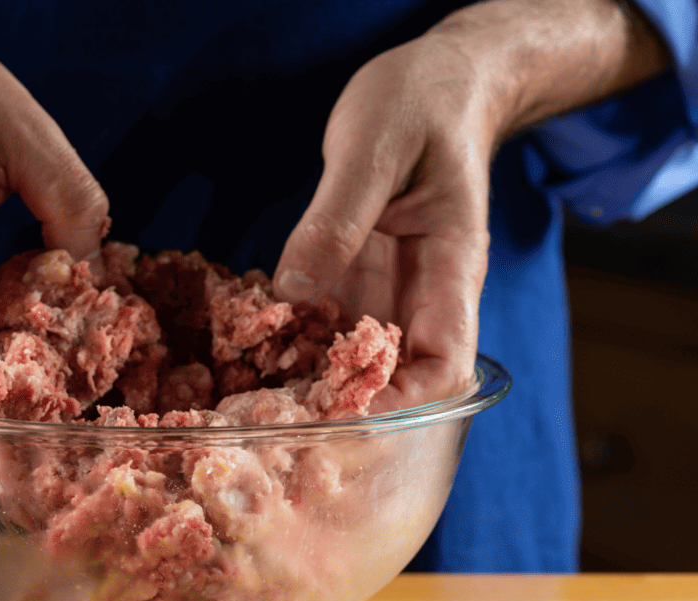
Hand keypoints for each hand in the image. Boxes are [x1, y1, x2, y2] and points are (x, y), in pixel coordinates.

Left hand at [274, 36, 491, 412]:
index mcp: (450, 271)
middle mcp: (420, 295)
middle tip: (274, 422)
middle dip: (343, 408)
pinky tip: (247, 347)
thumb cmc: (421, 105)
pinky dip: (289, 340)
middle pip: (395, 380)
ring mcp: (385, 289)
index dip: (401, 405)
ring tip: (249, 401)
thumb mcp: (373, 149)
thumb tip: (294, 293)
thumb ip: (334, 221)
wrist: (435, 82)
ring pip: (352, 360)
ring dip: (307, 382)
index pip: (444, 367)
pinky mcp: (352, 277)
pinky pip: (322, 323)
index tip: (343, 417)